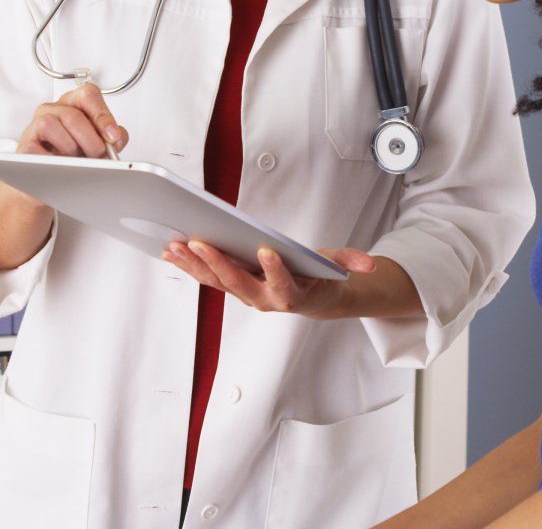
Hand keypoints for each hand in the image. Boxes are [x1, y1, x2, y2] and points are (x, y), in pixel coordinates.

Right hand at [18, 82, 125, 157]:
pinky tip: (62, 166)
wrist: (50, 178)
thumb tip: (115, 140)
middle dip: (90, 140)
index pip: (88, 95)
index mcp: (74, 103)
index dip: (102, 115)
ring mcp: (36, 123)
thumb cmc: (75, 155)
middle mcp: (54, 109)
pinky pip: (36, 147)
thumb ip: (112, 139)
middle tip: (98, 156)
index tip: (112, 136)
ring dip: (69, 148)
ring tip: (76, 161)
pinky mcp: (25, 143)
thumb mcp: (98, 142)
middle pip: (73, 115)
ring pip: (51, 125)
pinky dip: (52, 159)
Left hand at [161, 240, 376, 318]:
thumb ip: (351, 263)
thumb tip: (369, 264)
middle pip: (239, 283)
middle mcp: (264, 299)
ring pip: (217, 282)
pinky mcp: (231, 287)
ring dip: (195, 265)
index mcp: (292, 293)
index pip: (283, 284)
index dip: (275, 270)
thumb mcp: (338, 266)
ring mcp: (245, 294)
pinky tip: (172, 250)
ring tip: (176, 244)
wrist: (310, 299)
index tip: (267, 251)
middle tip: (201, 242)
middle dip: (219, 263)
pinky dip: (189, 265)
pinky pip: (207, 279)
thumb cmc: (319, 276)